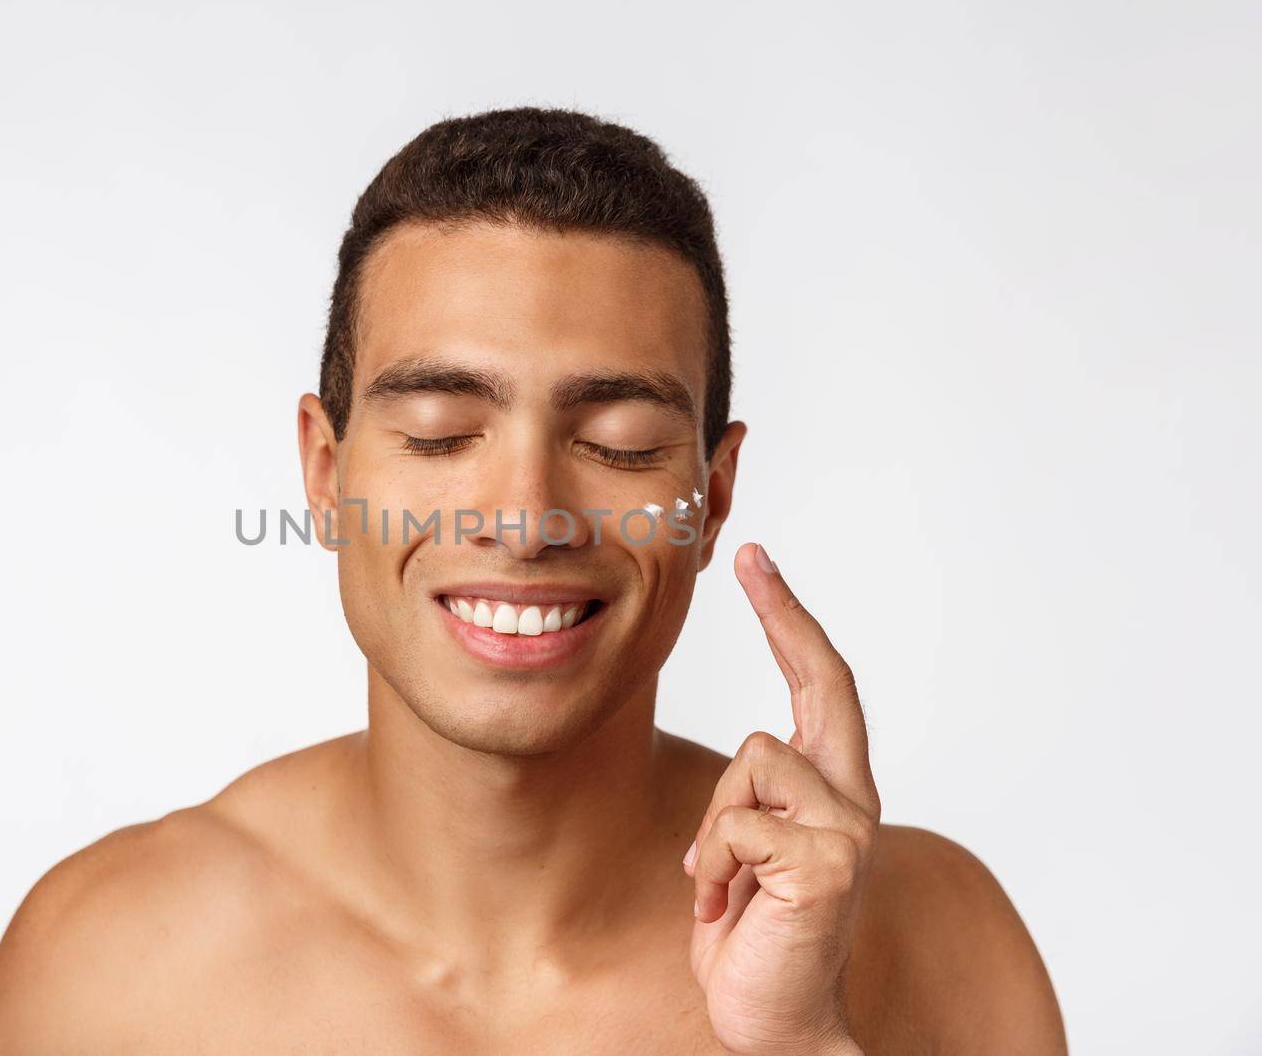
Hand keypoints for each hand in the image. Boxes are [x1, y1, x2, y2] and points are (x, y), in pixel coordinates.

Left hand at [684, 543, 880, 1054]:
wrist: (775, 1021)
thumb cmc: (755, 935)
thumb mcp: (745, 850)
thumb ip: (755, 797)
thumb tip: (751, 758)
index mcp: (832, 791)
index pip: (821, 688)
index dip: (793, 620)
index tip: (759, 563)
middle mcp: (853, 800)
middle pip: (823, 681)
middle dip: (784, 611)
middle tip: (749, 555)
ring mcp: (848, 828)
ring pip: (753, 759)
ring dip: (714, 826)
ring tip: (723, 885)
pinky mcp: (826, 862)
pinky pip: (735, 824)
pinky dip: (711, 866)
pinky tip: (727, 906)